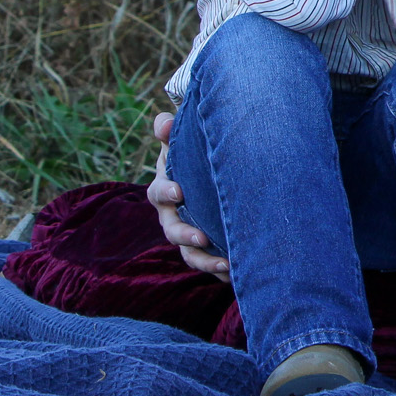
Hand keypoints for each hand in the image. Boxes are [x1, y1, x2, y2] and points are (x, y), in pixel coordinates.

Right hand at [147, 111, 229, 282]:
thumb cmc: (193, 156)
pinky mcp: (206, 248)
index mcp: (166, 190)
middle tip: (202, 237)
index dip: (166, 193)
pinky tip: (236, 274)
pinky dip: (219, 271)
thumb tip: (163, 121)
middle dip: (185, 235)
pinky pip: (209, 263)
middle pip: (172, 230)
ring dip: (205, 261)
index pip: (159, 193)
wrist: (208, 175)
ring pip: (190, 253)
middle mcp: (173, 216)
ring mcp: (188, 233)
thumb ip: (171, 133)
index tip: (179, 192)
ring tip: (224, 265)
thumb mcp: (182, 142)